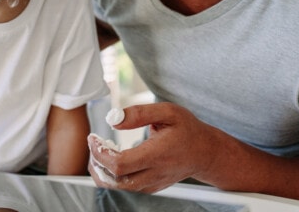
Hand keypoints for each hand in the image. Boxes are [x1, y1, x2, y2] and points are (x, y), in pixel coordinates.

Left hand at [87, 102, 217, 192]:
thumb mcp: (168, 112)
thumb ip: (140, 113)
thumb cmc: (188, 130)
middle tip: (95, 144)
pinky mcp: (150, 187)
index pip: (120, 164)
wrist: (205, 153)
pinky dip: (113, 175)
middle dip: (96, 164)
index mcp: (157, 155)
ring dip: (102, 171)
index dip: (100, 153)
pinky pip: (125, 187)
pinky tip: (114, 157)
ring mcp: (151, 184)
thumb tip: (114, 119)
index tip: (93, 138)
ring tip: (101, 150)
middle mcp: (153, 174)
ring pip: (117, 187)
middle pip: (114, 181)